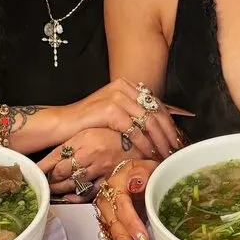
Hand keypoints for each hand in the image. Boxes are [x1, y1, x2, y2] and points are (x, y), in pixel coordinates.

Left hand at [38, 129, 141, 198]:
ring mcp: (101, 168)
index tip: (35, 171)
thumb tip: (51, 158)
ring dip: (60, 187)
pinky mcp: (110, 179)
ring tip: (52, 188)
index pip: (56, 155)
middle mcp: (91, 154)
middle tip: (43, 181)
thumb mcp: (90, 131)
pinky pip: (90, 192)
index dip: (43, 166)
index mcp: (84, 139)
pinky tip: (68, 198)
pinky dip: (77, 196)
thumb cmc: (114, 133)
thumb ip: (73, 142)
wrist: (143, 138)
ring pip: (73, 182)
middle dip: (49, 178)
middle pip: (62, 171)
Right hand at [63, 79, 185, 159]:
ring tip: (165, 154)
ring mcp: (117, 97)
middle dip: (169, 133)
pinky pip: (134, 130)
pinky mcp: (111, 110)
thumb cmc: (88, 121)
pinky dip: (144, 144)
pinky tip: (149, 153)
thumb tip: (159, 129)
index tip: (177, 138)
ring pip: (149, 121)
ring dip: (159, 141)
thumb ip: (133, 114)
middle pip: (156, 111)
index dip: (169, 122)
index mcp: (127, 85)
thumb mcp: (114, 112)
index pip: (156, 103)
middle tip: (175, 149)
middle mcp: (124, 87)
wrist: (63, 122)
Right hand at [93, 159, 159, 239]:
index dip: (133, 225)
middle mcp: (107, 202)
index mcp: (116, 185)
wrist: (134, 172)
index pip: (123, 207)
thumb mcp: (146, 165)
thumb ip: (143, 173)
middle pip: (117, 231)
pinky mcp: (111, 225)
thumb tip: (137, 182)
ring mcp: (107, 215)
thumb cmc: (143, 170)